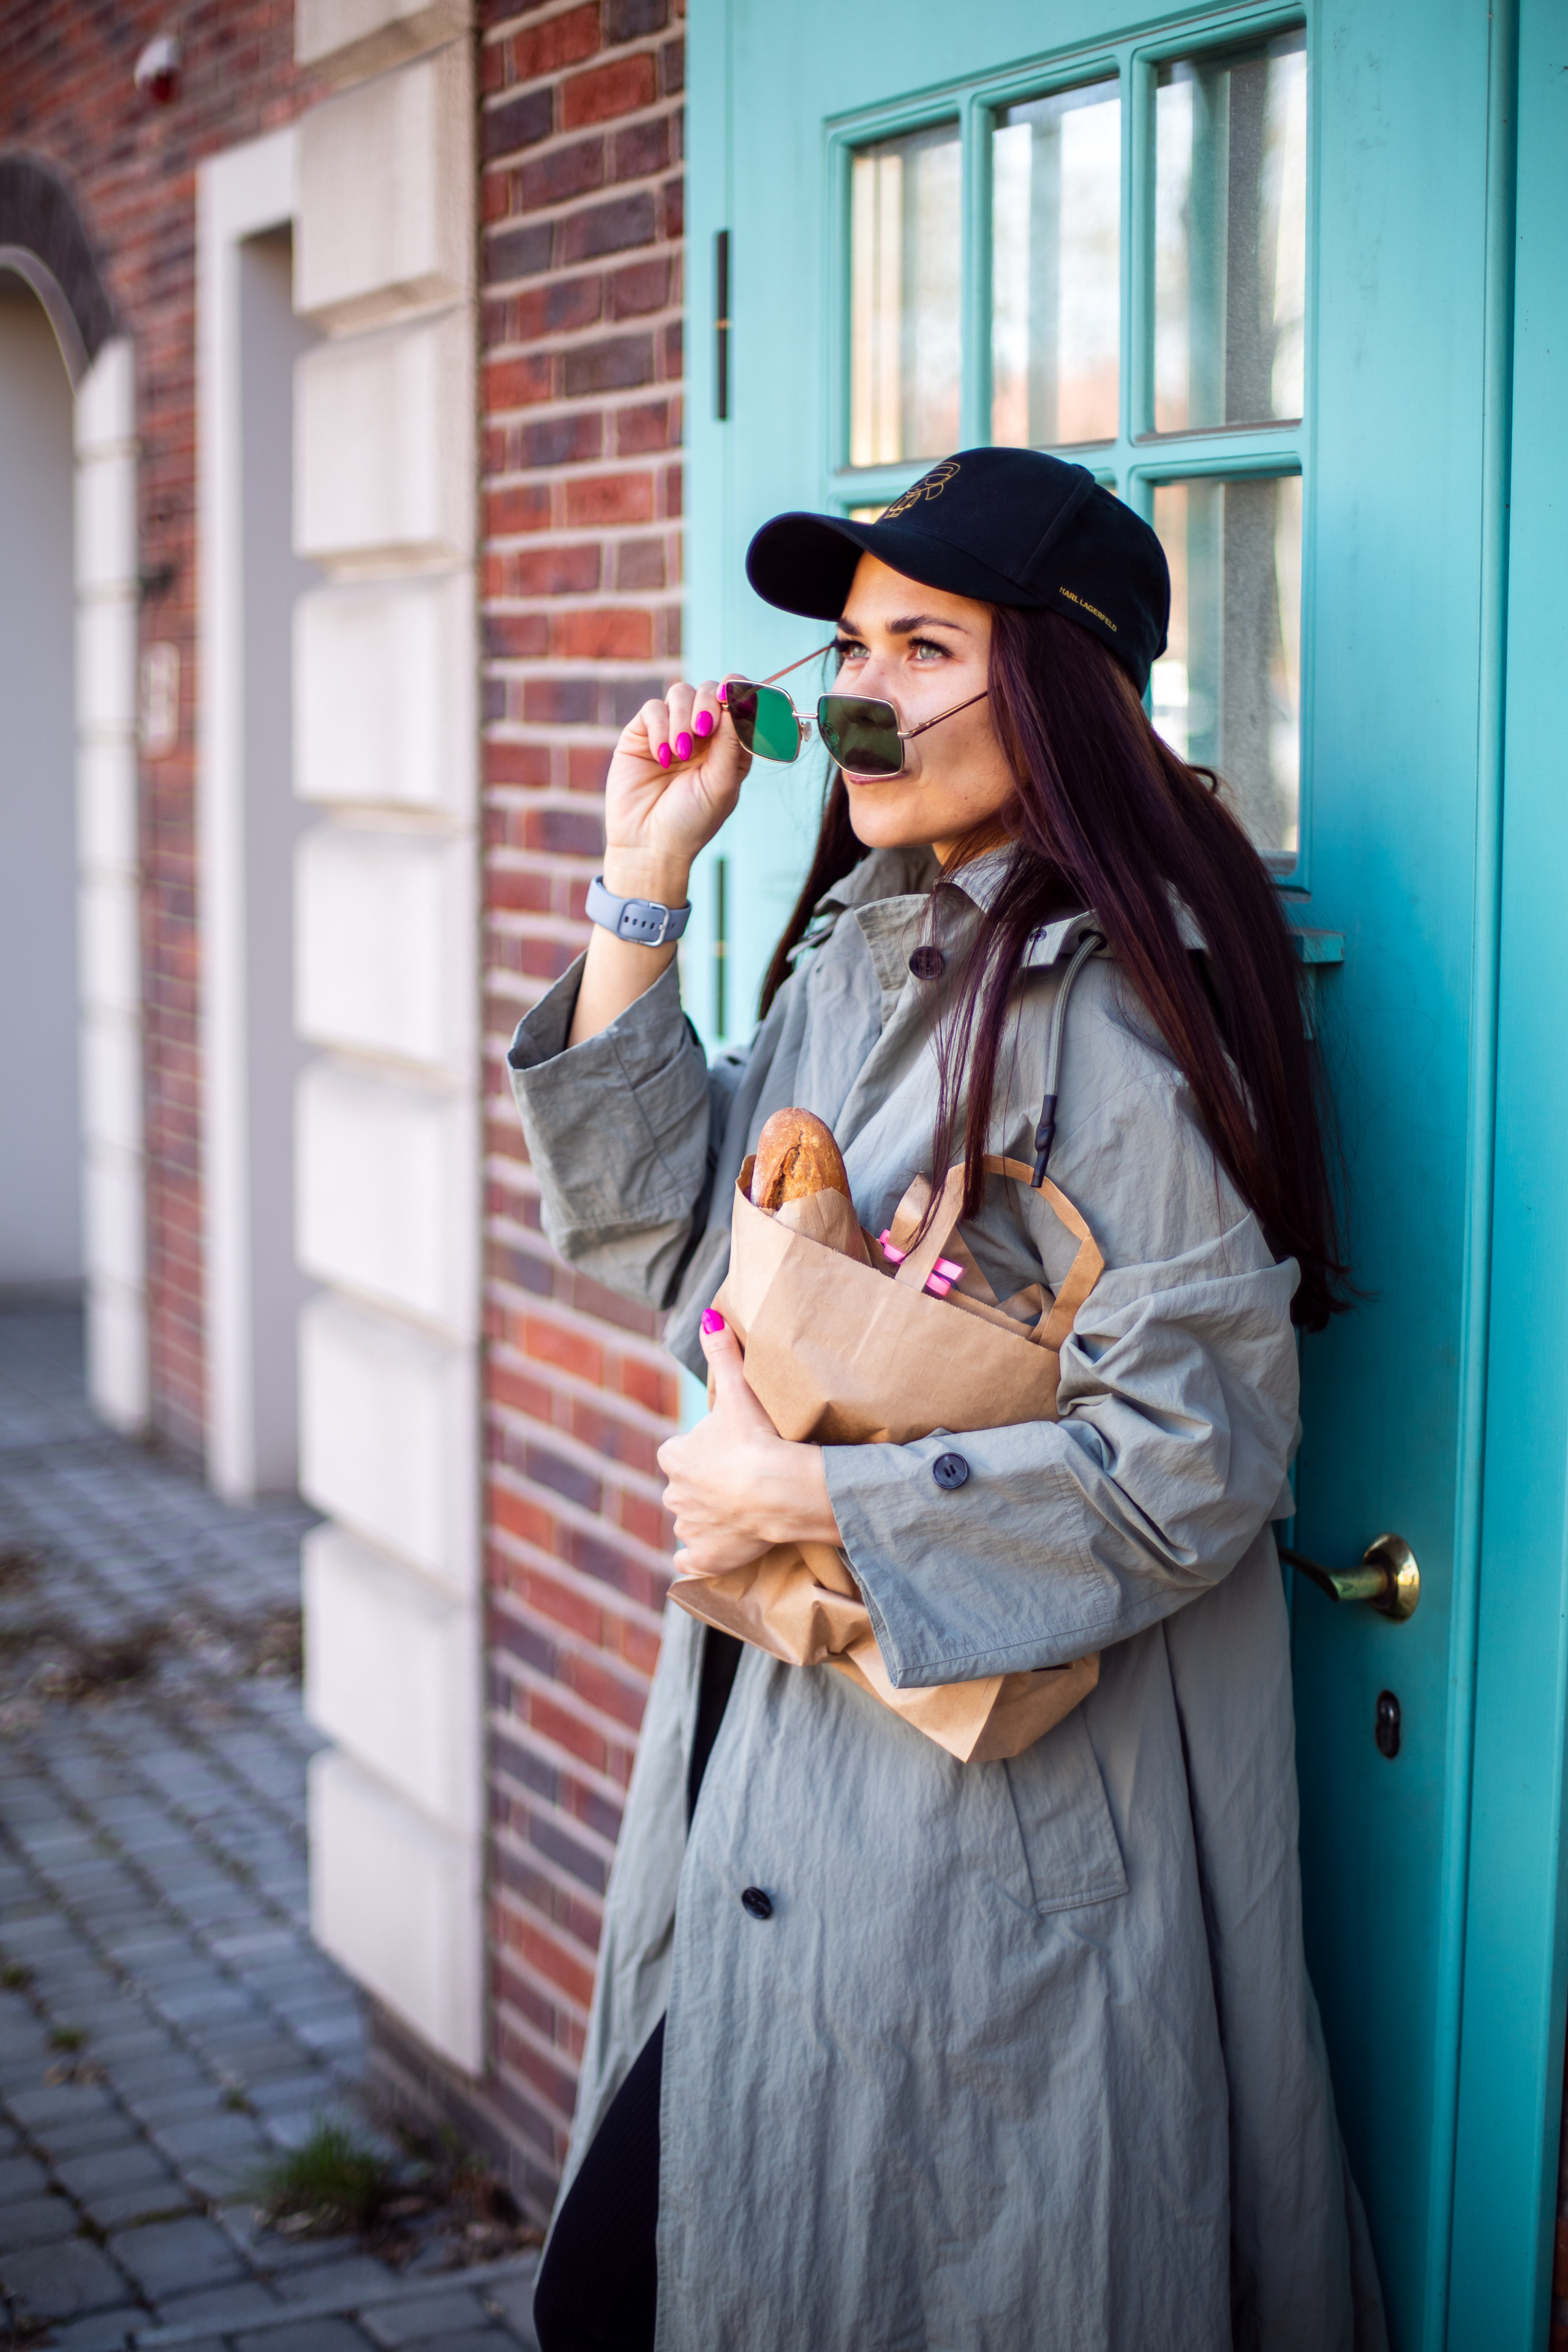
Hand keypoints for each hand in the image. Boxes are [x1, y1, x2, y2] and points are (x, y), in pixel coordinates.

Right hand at [601, 679, 749, 907]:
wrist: (649, 845)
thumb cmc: (691, 822)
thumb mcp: (722, 784)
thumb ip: (731, 742)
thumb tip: (737, 701)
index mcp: (730, 746)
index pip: (740, 703)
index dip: (741, 692)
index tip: (735, 698)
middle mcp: (702, 735)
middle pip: (710, 690)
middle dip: (710, 702)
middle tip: (704, 728)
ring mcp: (671, 731)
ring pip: (681, 693)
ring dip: (683, 716)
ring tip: (680, 752)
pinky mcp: (642, 734)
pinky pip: (653, 709)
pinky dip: (660, 727)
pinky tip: (662, 757)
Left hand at [657, 1313, 842, 1576]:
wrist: (779, 1491)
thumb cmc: (757, 1438)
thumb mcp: (738, 1391)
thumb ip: (722, 1352)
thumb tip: (708, 1314)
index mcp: (675, 1456)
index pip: (678, 1452)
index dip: (700, 1449)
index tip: (726, 1448)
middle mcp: (674, 1494)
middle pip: (685, 1486)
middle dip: (705, 1483)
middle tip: (740, 1476)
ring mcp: (690, 1529)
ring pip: (691, 1520)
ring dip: (708, 1516)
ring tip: (741, 1508)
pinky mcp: (707, 1558)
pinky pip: (692, 1560)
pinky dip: (699, 1557)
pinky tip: (713, 1550)